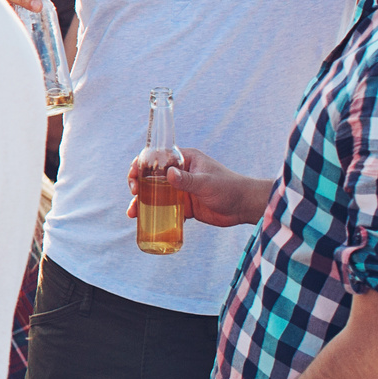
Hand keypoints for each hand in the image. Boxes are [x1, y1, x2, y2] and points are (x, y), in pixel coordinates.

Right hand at [124, 147, 270, 228]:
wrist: (245, 207)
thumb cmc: (229, 187)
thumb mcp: (207, 182)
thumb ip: (188, 180)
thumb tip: (168, 175)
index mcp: (184, 160)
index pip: (157, 157)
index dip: (141, 164)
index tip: (134, 175)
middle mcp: (180, 173)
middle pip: (151, 176)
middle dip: (138, 185)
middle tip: (133, 193)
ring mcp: (181, 190)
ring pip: (155, 194)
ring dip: (142, 202)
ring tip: (133, 213)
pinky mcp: (184, 206)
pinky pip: (165, 209)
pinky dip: (154, 214)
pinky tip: (144, 221)